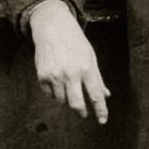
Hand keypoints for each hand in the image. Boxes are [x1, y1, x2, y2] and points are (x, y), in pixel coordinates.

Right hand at [28, 0, 109, 122]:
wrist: (53, 28)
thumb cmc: (75, 43)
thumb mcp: (91, 58)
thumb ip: (97, 79)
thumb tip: (105, 95)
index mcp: (86, 69)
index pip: (95, 96)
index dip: (100, 110)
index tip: (103, 120)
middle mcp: (71, 74)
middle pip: (76, 105)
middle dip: (81, 112)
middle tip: (84, 113)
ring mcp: (55, 76)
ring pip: (62, 101)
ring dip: (67, 99)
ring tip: (68, 86)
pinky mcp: (43, 76)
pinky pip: (50, 94)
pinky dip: (55, 92)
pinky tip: (57, 81)